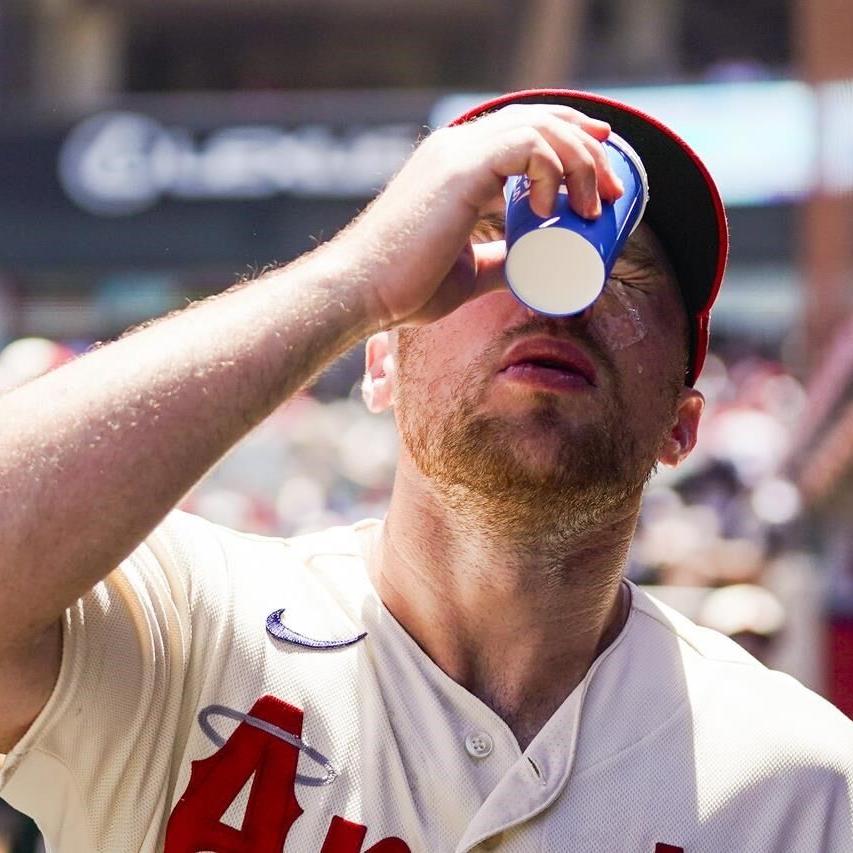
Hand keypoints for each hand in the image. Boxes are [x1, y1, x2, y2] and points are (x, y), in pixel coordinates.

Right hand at [328, 104, 624, 328]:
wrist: (365, 293)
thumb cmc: (407, 288)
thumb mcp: (470, 271)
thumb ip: (498, 260)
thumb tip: (529, 266)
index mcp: (457, 163)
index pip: (524, 129)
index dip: (570, 138)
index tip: (604, 167)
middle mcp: (458, 145)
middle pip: (539, 118)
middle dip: (587, 146)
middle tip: (614, 188)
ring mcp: (457, 152)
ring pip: (539, 126)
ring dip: (580, 160)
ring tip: (595, 204)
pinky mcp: (459, 168)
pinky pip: (525, 145)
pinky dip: (551, 167)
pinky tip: (553, 203)